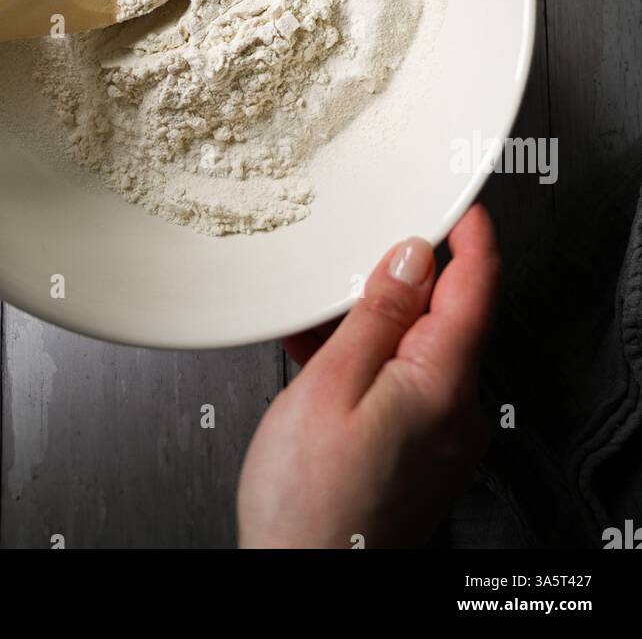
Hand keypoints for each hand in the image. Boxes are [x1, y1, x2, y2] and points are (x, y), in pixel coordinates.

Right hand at [237, 204, 500, 548]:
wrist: (302, 580)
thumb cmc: (309, 502)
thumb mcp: (329, 386)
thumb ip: (376, 316)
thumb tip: (411, 258)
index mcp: (442, 385)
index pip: (477, 287)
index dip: (470, 235)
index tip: (459, 200)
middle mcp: (456, 412)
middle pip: (445, 315)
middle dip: (399, 280)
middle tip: (349, 260)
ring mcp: (441, 437)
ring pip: (416, 349)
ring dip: (372, 324)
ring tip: (313, 324)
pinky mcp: (419, 454)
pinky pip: (403, 384)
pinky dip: (366, 362)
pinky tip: (319, 361)